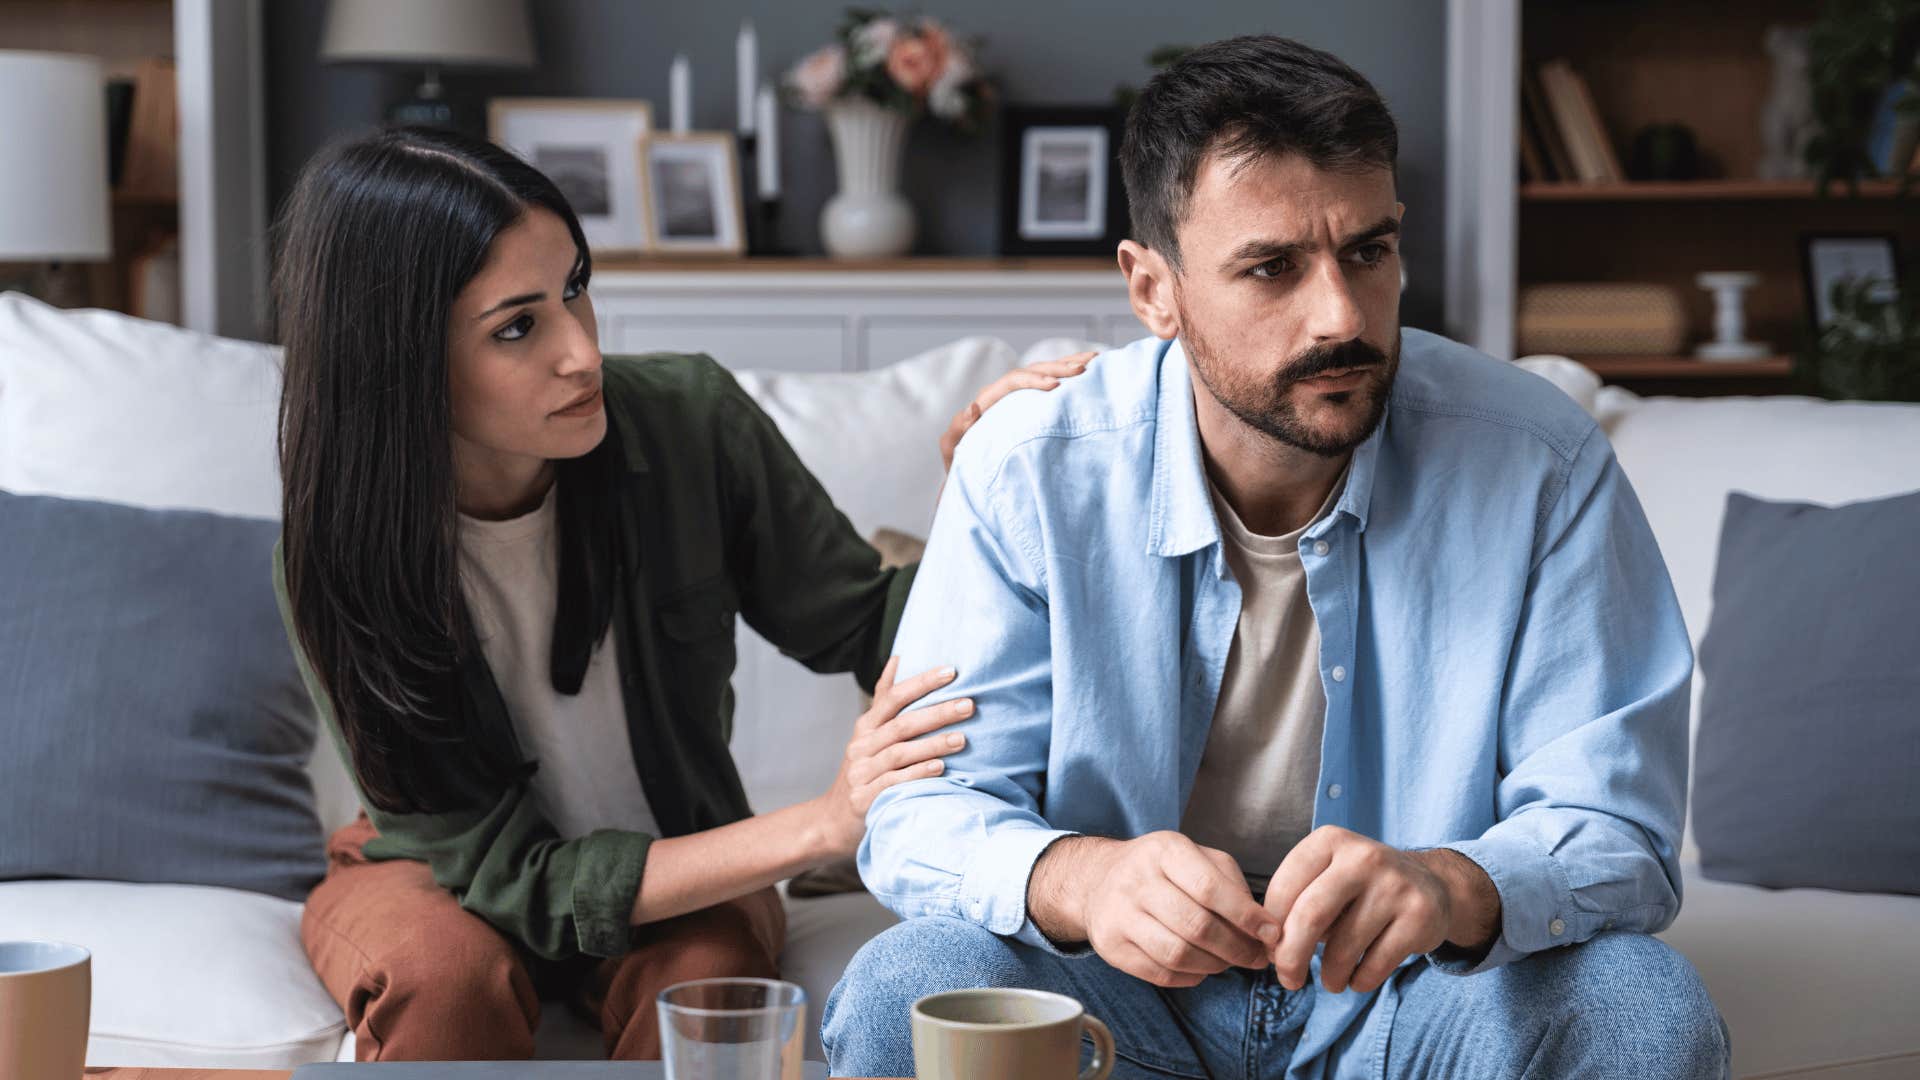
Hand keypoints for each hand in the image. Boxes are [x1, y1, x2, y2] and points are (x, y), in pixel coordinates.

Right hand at [815, 657, 973, 856]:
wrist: (833, 820)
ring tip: (962, 739)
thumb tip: (898, 658)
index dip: (921, 683)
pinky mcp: (864, 798)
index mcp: (866, 726)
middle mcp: (862, 746)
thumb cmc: (863, 771)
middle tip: (969, 705)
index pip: (893, 697)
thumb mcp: (868, 734)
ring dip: (933, 744)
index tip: (951, 672)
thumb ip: (884, 699)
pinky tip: (940, 768)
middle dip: (937, 712)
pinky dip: (918, 774)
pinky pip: (894, 782)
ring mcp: (861, 773)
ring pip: (900, 753)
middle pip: (902, 724)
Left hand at [940, 352, 1095, 470]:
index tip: (1055, 386)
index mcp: (989, 398)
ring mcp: (1019, 395)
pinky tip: (1091, 367)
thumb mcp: (952, 447)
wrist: (968, 467)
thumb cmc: (960, 460)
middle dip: (1058, 367)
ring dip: (1068, 363)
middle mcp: (1004, 391)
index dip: (1034, 380)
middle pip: (1034, 369)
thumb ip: (957, 429)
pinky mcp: (1031, 400)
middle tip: (1082, 368)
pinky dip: (1069, 372)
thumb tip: (973, 408)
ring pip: (1045, 370)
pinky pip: (1051, 380)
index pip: (1013, 381)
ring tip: (1093, 360)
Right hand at [1028, 832, 1280, 987]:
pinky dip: (1190, 977)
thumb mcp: (1196, 857)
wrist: (1098, 878)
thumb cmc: (1161, 869)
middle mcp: (1137, 879)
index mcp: (1165, 850)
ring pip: (1178, 954)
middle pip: (1196, 926)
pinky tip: (1200, 968)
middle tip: (1256, 957)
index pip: (1211, 888)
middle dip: (1236, 948)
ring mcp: (1119, 914)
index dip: (1246, 916)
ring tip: (1228, 963)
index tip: (1271, 934)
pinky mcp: (1110, 946)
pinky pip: (1159, 973)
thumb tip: (1265, 927)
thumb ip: (1232, 884)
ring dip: (1214, 966)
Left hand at [1263, 826, 1499, 994]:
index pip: (1284, 888)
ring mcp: (1395, 885)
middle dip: (1291, 957)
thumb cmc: (1360, 887)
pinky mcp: (1419, 916)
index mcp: (1330, 840)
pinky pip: (1375, 964)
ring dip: (1329, 976)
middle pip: (1310, 917)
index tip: (1271, 950)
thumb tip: (1273, 950)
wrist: (1430, 884)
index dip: (1271, 928)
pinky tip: (1357, 978)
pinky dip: (1359, 981)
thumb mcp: (1325, 876)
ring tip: (1330, 981)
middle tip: (1288, 979)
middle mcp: (1363, 856)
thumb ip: (1296, 904)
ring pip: (1343, 947)